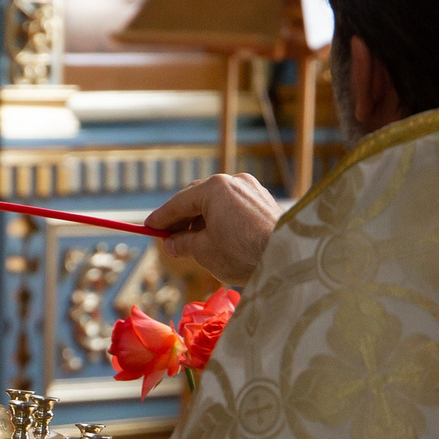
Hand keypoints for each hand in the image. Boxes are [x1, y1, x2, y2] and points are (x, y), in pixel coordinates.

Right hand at [149, 174, 279, 287]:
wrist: (289, 256)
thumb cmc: (244, 253)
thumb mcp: (204, 251)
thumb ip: (183, 243)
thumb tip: (171, 243)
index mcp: (214, 188)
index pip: (179, 203)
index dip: (161, 218)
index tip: (148, 227)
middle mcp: (234, 182)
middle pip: (198, 198)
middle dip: (182, 219)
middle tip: (169, 238)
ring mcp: (252, 189)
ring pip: (218, 203)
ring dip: (203, 220)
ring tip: (193, 242)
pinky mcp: (265, 201)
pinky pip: (235, 207)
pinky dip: (222, 219)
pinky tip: (217, 237)